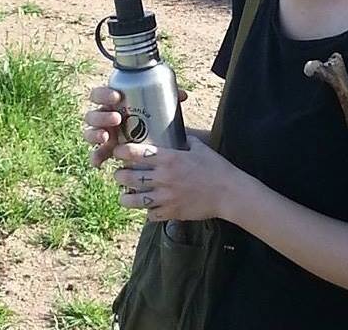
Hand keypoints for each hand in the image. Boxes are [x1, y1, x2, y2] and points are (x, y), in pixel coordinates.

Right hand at [83, 86, 187, 168]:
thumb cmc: (153, 116)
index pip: (99, 94)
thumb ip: (170, 96)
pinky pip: (96, 155)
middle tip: (117, 118)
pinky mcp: (105, 150)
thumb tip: (183, 95)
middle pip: (93, 115)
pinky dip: (96, 158)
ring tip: (107, 137)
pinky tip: (99, 163)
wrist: (154, 137)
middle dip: (102, 116)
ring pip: (90, 133)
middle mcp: (104, 117)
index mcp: (112, 102)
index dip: (104, 94)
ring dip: (95, 134)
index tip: (117, 96)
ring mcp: (103, 134)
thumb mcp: (160, 105)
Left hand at [112, 135, 239, 221]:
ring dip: (126, 197)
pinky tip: (146, 208)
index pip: (136, 153)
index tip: (118, 151)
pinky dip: (146, 212)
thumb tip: (178, 133)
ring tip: (124, 195)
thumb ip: (185, 140)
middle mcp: (164, 177)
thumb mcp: (200, 147)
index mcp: (169, 158)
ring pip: (134, 200)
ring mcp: (166, 197)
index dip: (122, 152)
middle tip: (119, 173)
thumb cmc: (216, 168)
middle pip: (129, 177)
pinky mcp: (171, 212)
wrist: (229, 193)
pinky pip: (150, 215)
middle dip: (119, 175)